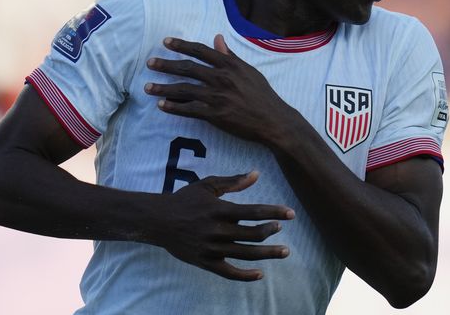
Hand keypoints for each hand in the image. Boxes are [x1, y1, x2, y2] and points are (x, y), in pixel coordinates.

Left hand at [144, 35, 300, 144]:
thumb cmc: (262, 94)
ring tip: (148, 87)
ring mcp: (217, 97)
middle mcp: (221, 78)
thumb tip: (217, 37)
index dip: (181, 46)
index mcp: (229, 65)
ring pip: (184, 89)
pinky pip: (189, 109)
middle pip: (187, 68)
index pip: (200, 51)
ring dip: (163, 87)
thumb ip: (230, 55)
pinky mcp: (215, 115)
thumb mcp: (248, 70)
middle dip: (166, 65)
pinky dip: (174, 107)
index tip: (166, 42)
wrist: (272, 120)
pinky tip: (161, 105)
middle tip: (149, 63)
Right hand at [159, 171, 293, 280]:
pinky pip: (229, 273)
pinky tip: (260, 274)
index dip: (274, 212)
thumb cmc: (185, 200)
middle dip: (272, 232)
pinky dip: (245, 276)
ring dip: (268, 254)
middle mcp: (217, 230)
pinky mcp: (205, 262)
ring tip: (284, 252)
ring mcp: (212, 248)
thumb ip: (233, 181)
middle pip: (252, 234)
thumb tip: (257, 174)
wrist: (158, 221)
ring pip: (246, 254)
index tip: (291, 214)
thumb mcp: (208, 186)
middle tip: (282, 230)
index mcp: (220, 210)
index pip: (253, 211)